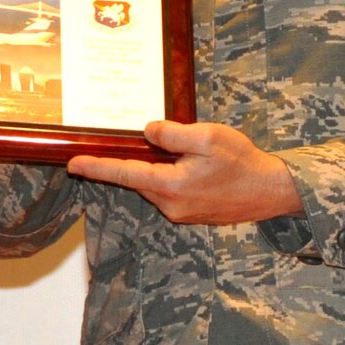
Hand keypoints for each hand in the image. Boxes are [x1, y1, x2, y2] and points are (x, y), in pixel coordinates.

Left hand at [67, 120, 303, 225]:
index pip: (124, 173)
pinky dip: (170, 176)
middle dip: (133, 160)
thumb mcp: (207, 137)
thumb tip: (147, 131)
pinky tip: (191, 165)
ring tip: (184, 151)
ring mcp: (181, 212)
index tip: (73, 164)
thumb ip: (172, 134)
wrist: (271, 191)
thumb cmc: (242, 162)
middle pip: (139, 179)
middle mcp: (171, 204)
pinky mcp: (191, 213)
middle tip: (141, 140)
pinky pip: (170, 191)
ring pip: (155, 184)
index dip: (96, 167)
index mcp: (171, 186)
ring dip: (157, 168)